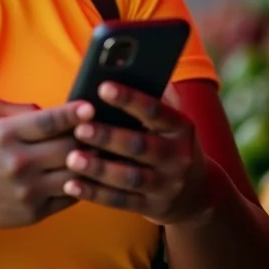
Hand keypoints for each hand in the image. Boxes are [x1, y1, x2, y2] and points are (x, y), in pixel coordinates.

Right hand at [0, 98, 94, 232]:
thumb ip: (16, 108)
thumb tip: (49, 110)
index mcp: (6, 134)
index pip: (48, 122)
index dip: (73, 113)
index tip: (91, 106)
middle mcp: (18, 162)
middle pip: (68, 147)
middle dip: (87, 136)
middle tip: (99, 128)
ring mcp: (27, 190)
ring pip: (73, 174)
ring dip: (89, 161)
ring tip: (99, 151)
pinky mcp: (33, 213)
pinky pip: (68, 197)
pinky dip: (80, 184)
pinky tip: (83, 173)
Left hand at [63, 82, 211, 225]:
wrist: (196, 191)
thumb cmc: (167, 138)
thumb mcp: (169, 116)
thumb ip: (151, 91)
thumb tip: (121, 61)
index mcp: (180, 127)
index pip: (155, 110)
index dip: (129, 98)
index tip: (102, 86)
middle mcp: (177, 157)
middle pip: (140, 146)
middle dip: (108, 136)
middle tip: (79, 128)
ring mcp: (166, 185)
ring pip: (130, 178)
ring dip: (99, 169)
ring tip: (72, 158)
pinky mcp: (152, 207)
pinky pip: (121, 201)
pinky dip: (95, 194)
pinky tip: (71, 184)